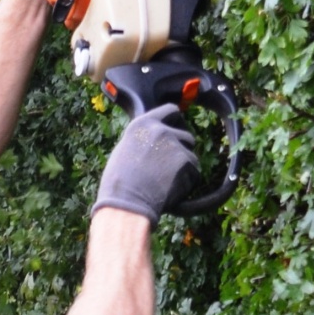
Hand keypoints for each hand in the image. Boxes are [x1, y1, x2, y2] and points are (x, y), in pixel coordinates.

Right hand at [92, 104, 198, 223]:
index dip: (176, 122)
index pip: (170, 110)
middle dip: (182, 149)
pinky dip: (187, 182)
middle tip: (171, 167)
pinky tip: (171, 190)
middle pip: (186, 135)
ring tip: (168, 182)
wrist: (127, 203)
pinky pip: (194, 172)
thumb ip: (144, 140)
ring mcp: (175, 144)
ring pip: (191, 154)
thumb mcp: (125, 150)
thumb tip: (156, 141)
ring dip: (185, 167)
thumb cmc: (119, 184)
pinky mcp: (186, 161)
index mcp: (142, 124)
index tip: (177, 130)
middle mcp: (161, 130)